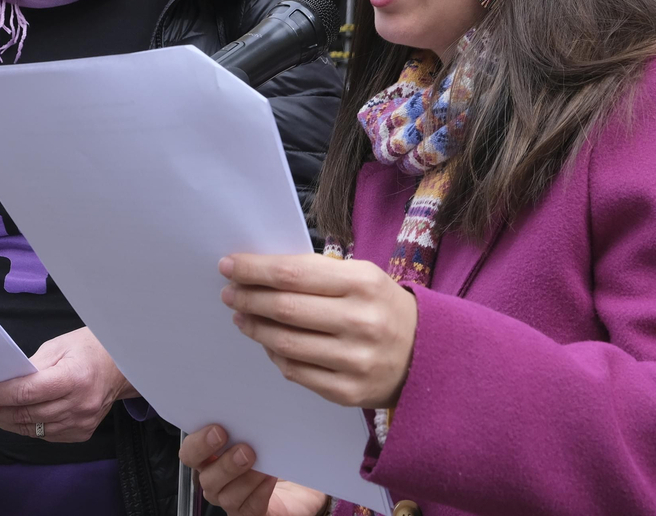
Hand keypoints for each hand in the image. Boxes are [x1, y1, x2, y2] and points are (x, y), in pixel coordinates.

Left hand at [0, 327, 134, 441]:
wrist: (124, 367)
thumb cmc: (91, 349)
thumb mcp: (60, 346)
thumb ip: (32, 366)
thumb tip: (3, 381)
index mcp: (74, 378)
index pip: (27, 392)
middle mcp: (79, 405)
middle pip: (26, 415)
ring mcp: (81, 423)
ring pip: (32, 429)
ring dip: (5, 421)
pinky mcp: (80, 434)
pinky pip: (44, 435)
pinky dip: (24, 426)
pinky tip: (11, 417)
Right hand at [180, 425, 329, 515]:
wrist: (301, 478)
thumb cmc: (275, 450)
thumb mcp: (262, 430)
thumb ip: (249, 420)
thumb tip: (250, 401)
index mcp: (210, 456)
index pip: (190, 452)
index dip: (199, 442)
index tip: (219, 429)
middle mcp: (215, 480)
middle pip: (204, 477)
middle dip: (224, 463)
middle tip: (245, 449)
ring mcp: (231, 500)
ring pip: (226, 495)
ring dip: (244, 478)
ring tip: (261, 464)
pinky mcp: (250, 514)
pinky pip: (249, 508)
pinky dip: (259, 492)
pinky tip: (270, 479)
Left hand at [220, 253, 417, 408]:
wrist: (425, 354)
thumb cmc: (381, 307)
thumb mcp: (362, 276)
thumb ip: (317, 274)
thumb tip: (260, 273)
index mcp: (363, 283)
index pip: (293, 274)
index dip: (254, 270)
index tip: (229, 265)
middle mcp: (360, 321)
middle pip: (284, 308)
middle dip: (248, 298)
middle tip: (230, 293)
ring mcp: (354, 360)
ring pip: (284, 343)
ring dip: (254, 327)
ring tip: (242, 316)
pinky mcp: (347, 391)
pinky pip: (295, 372)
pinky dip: (274, 355)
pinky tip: (267, 342)